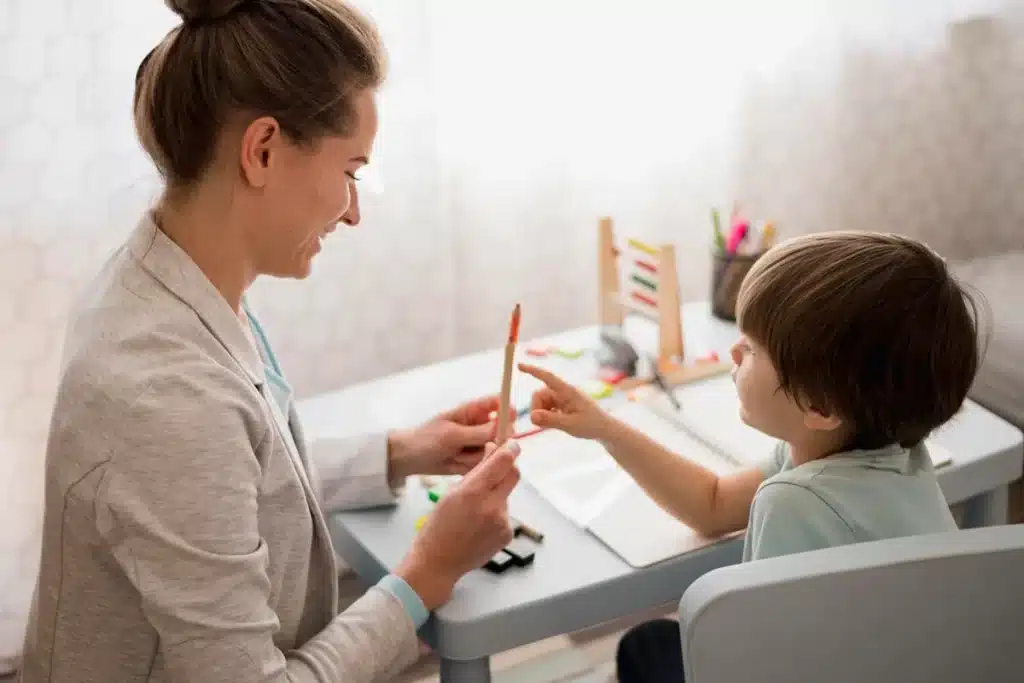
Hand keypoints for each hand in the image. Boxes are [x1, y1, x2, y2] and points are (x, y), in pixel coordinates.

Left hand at [388, 396, 516, 483]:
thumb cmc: (427, 440)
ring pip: (494, 450)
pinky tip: (456, 465)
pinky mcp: (474, 460)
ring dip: (477, 457)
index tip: (510, 422)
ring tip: (456, 456)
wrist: (409, 459)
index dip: (508, 409)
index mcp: (472, 410)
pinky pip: (484, 464)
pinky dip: (472, 467)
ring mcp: (478, 444)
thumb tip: (503, 427)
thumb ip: (478, 432)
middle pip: (503, 430)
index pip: (498, 403)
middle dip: (494, 441)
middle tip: (481, 448)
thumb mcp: (451, 434)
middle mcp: (479, 425)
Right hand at [394, 440, 520, 608]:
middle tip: (498, 466)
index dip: (510, 448)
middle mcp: (492, 506)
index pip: (503, 461)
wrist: (438, 563)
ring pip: (506, 496)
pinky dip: (496, 513)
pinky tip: (479, 525)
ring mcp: (502, 522)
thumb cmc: (438, 526)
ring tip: (475, 511)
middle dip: (508, 466)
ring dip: (496, 495)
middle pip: (514, 474)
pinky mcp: (507, 534)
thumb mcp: (451, 493)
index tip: (510, 443)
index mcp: (473, 492)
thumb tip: (493, 451)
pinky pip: (505, 514)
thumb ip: (475, 472)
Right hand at [518, 363, 610, 439]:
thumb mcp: (570, 425)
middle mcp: (563, 392)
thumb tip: (531, 416)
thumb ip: (551, 420)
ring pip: (540, 402)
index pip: (547, 377)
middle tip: (543, 425)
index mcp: (568, 391)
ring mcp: (562, 398)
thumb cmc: (591, 425)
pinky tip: (557, 423)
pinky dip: (546, 415)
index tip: (519, 365)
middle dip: (536, 408)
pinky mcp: (561, 404)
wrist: (604, 429)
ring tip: (555, 424)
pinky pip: (545, 407)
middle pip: (538, 394)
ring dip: (542, 414)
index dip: (533, 371)